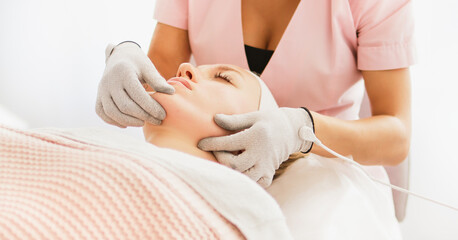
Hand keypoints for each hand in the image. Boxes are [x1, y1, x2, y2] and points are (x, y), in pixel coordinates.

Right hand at [96, 42, 174, 127]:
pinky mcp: (98, 96)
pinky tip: (127, 124)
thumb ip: (157, 80)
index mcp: (124, 72)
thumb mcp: (148, 67)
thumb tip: (170, 93)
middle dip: (143, 116)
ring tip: (143, 123)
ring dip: (129, 121)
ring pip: (113, 112)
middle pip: (126, 106)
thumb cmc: (137, 63)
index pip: (138, 95)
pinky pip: (102, 113)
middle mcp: (110, 81)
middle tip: (157, 121)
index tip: (163, 114)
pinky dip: (114, 121)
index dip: (151, 108)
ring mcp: (102, 90)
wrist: (119, 56)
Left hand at [198, 107, 313, 187]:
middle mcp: (261, 153)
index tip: (201, 143)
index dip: (212, 144)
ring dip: (230, 172)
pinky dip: (243, 180)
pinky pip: (253, 184)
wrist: (292, 131)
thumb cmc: (269, 121)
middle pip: (233, 164)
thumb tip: (214, 119)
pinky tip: (238, 172)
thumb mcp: (253, 116)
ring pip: (242, 177)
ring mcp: (266, 166)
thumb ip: (234, 120)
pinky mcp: (269, 174)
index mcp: (256, 136)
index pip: (228, 143)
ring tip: (225, 162)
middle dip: (220, 158)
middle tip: (216, 151)